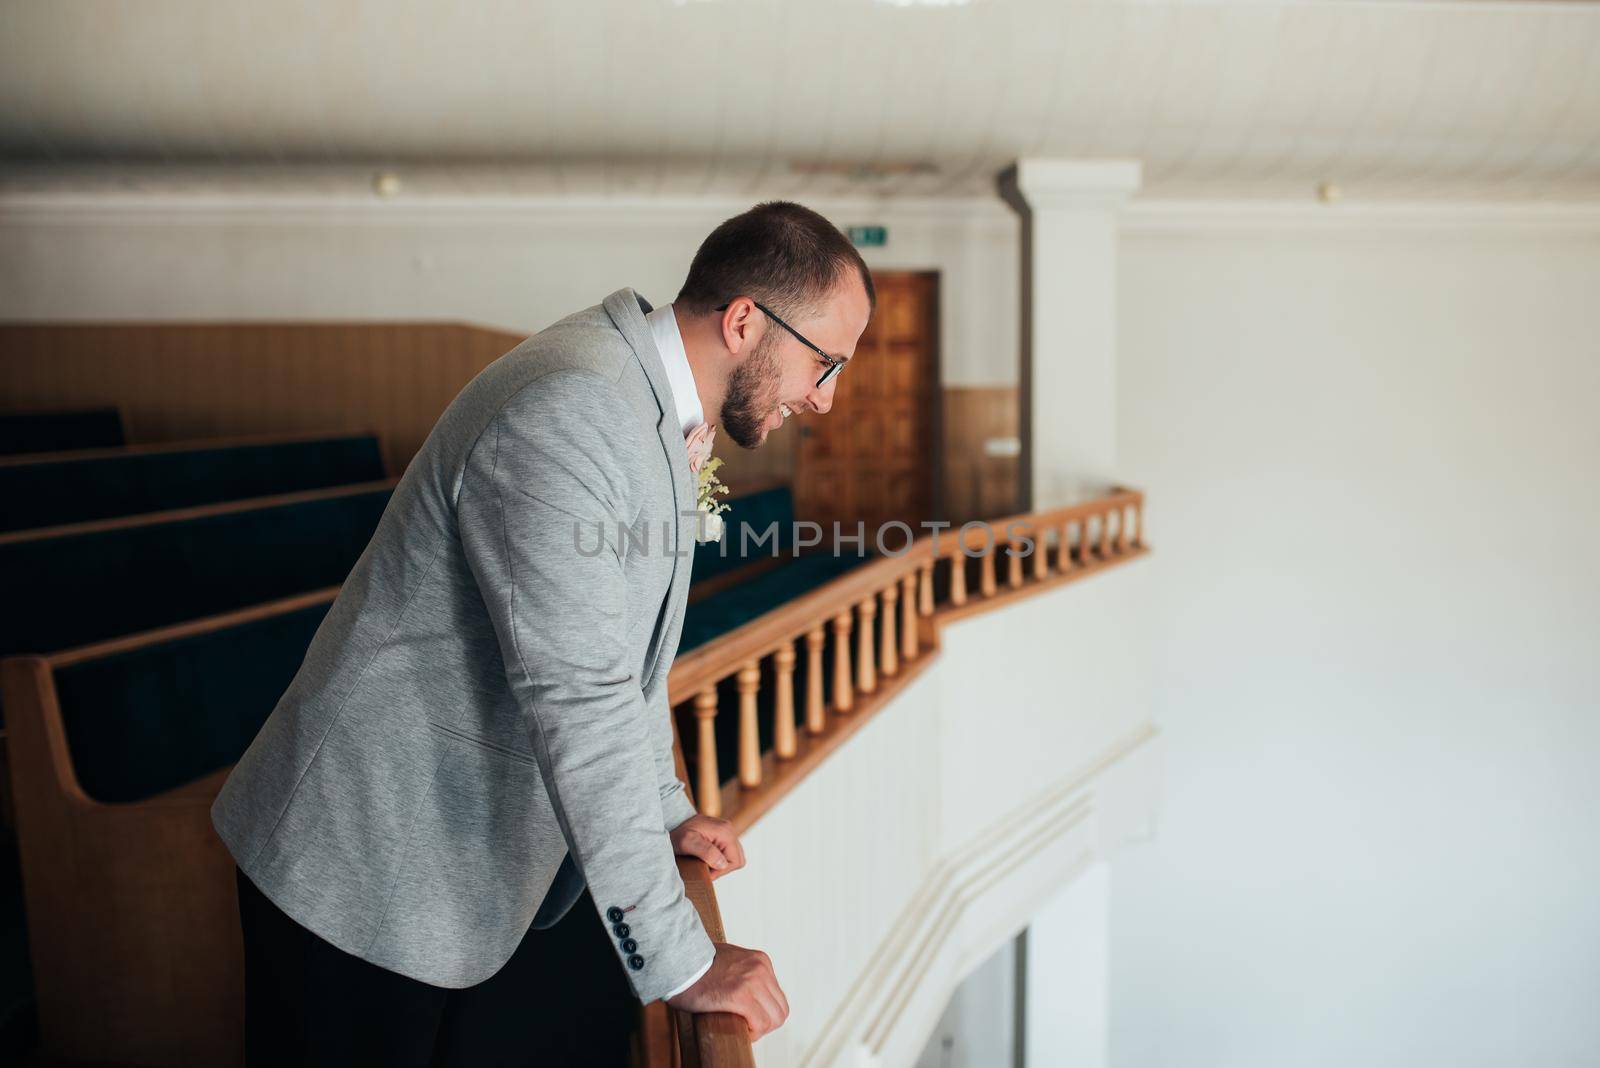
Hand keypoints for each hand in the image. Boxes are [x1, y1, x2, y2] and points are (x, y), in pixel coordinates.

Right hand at [666, 941, 788, 1040]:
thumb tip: (751, 995)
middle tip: (748, 1026)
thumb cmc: (697, 965)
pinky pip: (760, 1023)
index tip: (749, 1017)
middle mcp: (760, 968)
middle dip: (766, 1022)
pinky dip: (753, 1033)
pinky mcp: (740, 995)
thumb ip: (744, 972)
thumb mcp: (730, 959)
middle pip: (780, 1009)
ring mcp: (752, 981)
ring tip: (744, 1028)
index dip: (765, 1012)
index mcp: (760, 961)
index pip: (777, 996)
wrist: (677, 960)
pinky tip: (741, 1030)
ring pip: (774, 1019)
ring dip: (760, 1029)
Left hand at [669, 814, 745, 880]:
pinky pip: (728, 852)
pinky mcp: (722, 835)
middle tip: (705, 868)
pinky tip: (707, 858)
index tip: (705, 871)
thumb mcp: (686, 843)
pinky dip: (720, 859)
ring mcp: (726, 832)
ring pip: (734, 856)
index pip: (735, 861)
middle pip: (738, 859)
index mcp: (724, 831)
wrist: (670, 823)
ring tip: (705, 863)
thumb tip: (723, 864)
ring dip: (721, 864)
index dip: (721, 871)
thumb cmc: (676, 834)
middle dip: (722, 868)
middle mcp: (728, 830)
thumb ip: (706, 852)